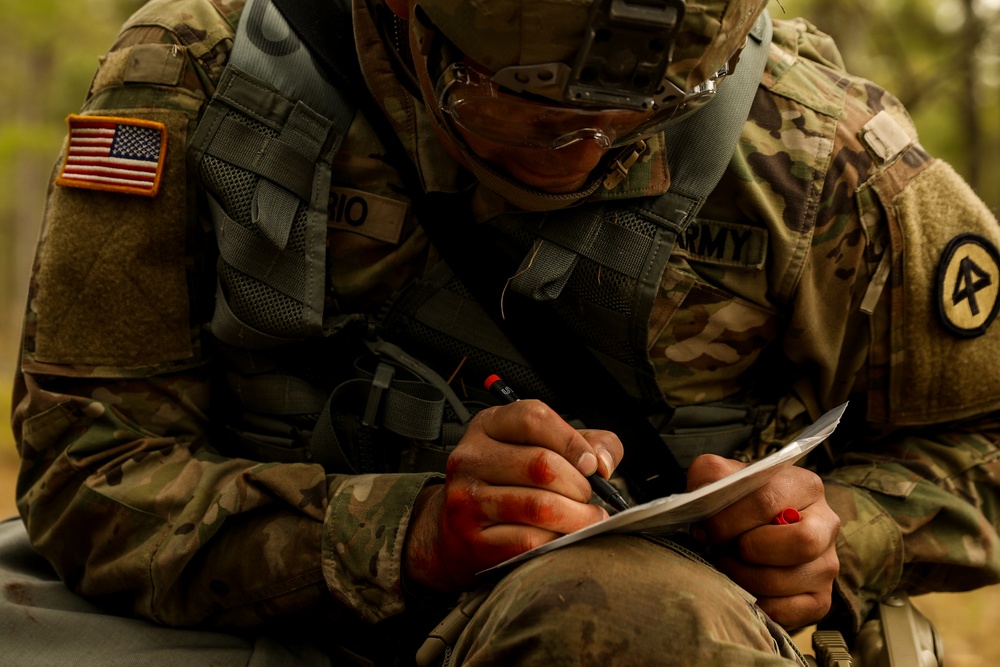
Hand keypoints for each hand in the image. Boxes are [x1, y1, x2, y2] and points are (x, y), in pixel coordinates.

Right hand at [404, 399, 622, 590]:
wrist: (453, 531)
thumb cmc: (507, 483)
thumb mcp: (538, 446)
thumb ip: (584, 442)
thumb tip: (603, 462)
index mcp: (488, 426)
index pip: (533, 419)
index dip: (572, 441)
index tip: (592, 463)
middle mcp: (471, 458)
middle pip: (543, 464)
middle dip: (579, 485)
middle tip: (588, 497)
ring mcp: (467, 500)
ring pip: (540, 507)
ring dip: (577, 517)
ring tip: (586, 518)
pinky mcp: (474, 539)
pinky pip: (531, 541)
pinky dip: (557, 540)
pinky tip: (562, 536)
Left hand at [687, 455, 840, 629]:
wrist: (753, 527)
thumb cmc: (738, 501)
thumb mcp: (722, 476)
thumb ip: (709, 476)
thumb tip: (705, 511)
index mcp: (805, 486)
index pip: (767, 501)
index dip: (729, 520)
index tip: (706, 530)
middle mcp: (826, 523)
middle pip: (800, 542)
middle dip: (748, 550)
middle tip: (722, 549)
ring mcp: (827, 564)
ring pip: (789, 579)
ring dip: (745, 577)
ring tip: (728, 565)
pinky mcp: (820, 598)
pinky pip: (791, 610)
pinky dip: (759, 604)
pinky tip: (744, 590)